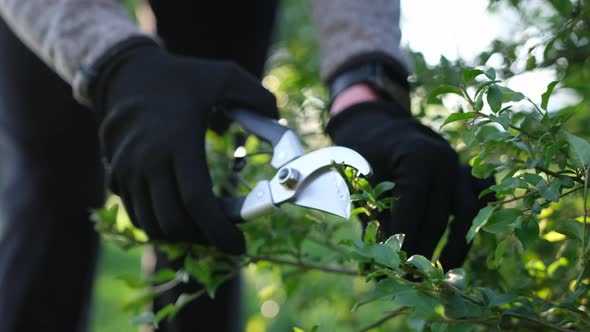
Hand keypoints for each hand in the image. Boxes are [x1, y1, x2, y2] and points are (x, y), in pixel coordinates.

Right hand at [91, 41, 276, 253]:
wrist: (125, 75)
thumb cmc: (181, 77)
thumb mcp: (224, 76)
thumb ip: (257, 96)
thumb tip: (280, 118)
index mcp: (178, 142)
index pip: (198, 202)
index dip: (220, 231)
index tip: (239, 245)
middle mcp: (148, 161)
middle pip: (174, 221)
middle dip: (203, 238)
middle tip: (225, 237)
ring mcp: (128, 171)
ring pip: (152, 224)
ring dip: (181, 235)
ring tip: (204, 230)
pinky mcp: (116, 176)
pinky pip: (136, 214)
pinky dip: (159, 224)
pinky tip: (179, 216)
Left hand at [327, 97, 492, 268]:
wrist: (380, 124)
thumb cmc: (364, 152)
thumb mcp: (360, 180)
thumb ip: (374, 217)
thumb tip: (384, 260)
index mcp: (417, 158)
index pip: (414, 210)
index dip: (407, 242)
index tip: (400, 269)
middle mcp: (445, 160)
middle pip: (440, 217)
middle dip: (426, 251)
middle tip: (414, 278)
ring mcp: (460, 164)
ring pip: (469, 213)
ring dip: (457, 246)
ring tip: (442, 272)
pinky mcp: (466, 170)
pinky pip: (480, 200)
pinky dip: (474, 223)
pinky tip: (461, 246)